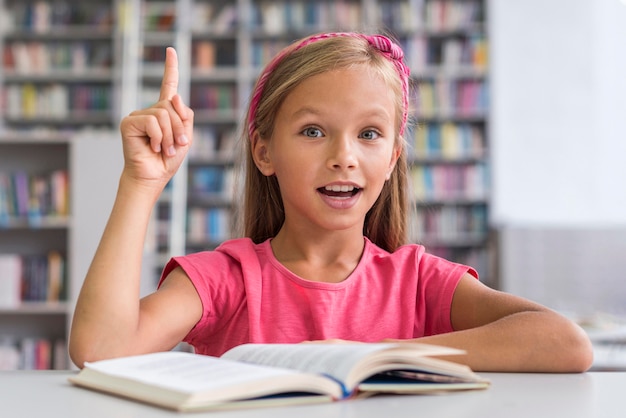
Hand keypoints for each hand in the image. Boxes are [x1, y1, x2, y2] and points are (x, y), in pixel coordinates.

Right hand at [119, 47, 193, 188]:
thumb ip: (184, 115)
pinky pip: (152, 121)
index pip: (169, 85)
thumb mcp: (186, 136)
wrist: (153, 176)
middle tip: (176, 145)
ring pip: (163, 114)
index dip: (171, 68)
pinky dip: (158, 136)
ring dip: (170, 135)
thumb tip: (174, 96)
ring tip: (164, 148)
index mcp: (164, 112)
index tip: (171, 50)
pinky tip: (152, 147)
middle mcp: (150, 110)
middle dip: (179, 128)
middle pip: (171, 105)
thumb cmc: (168, 159)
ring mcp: (138, 115)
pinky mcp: (128, 123)